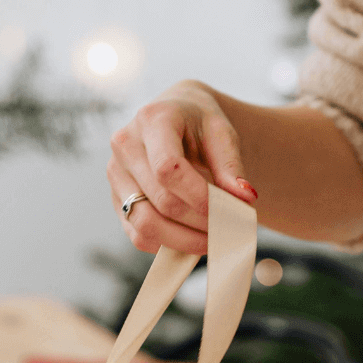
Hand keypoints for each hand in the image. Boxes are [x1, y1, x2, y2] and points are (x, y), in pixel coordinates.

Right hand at [108, 80, 257, 253]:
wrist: (174, 117)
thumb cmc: (199, 124)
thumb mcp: (221, 133)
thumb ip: (231, 165)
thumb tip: (246, 198)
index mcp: (152, 120)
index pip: (168, 168)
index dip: (199, 197)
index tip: (228, 210)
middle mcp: (125, 146)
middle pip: (161, 200)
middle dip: (200, 221)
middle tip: (229, 229)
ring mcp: (116, 176)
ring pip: (146, 224)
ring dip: (184, 240)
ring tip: (212, 239)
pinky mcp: (117, 200)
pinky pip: (139, 235)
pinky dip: (168, 245)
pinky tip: (192, 239)